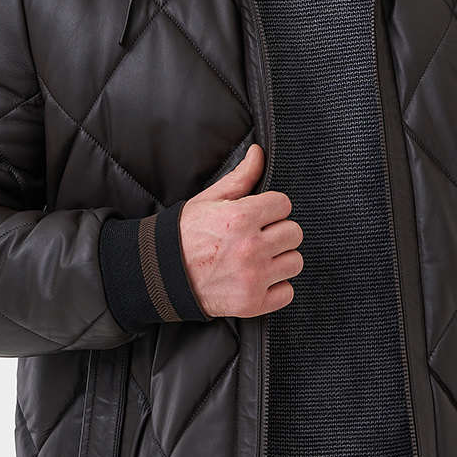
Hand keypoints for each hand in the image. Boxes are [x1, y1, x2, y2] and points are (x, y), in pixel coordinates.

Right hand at [178, 144, 303, 318]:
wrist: (162, 275)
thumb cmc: (184, 236)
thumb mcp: (209, 200)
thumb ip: (240, 177)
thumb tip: (259, 154)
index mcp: (241, 217)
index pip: (284, 204)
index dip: (271, 208)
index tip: (260, 216)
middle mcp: (251, 248)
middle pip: (294, 233)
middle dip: (278, 232)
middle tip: (259, 237)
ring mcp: (253, 277)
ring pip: (294, 261)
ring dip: (280, 259)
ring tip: (258, 259)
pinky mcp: (253, 302)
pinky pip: (287, 291)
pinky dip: (276, 287)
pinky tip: (258, 279)